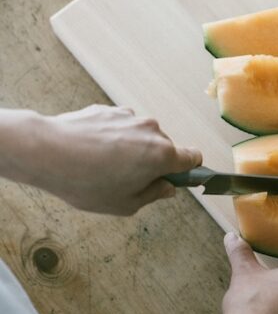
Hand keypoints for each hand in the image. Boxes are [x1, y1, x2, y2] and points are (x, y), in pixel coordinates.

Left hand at [30, 104, 201, 214]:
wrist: (48, 152)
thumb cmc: (86, 182)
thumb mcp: (124, 204)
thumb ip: (153, 195)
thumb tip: (166, 188)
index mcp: (161, 155)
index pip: (193, 158)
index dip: (188, 170)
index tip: (177, 178)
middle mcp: (151, 130)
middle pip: (164, 147)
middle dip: (152, 162)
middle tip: (128, 180)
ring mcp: (129, 117)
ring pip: (140, 136)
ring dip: (131, 149)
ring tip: (103, 166)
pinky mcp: (109, 109)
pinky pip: (120, 126)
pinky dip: (112, 138)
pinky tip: (91, 152)